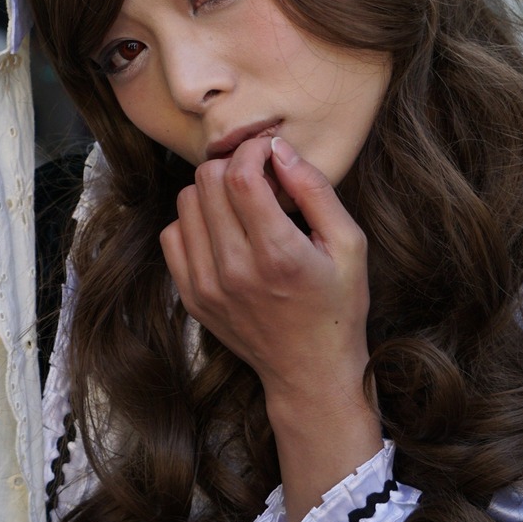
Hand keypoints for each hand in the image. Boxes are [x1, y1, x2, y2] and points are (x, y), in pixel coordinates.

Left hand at [160, 136, 370, 403]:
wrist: (310, 371)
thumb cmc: (337, 305)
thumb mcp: (349, 245)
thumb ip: (315, 191)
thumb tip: (279, 149)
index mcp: (277, 254)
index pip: (240, 176)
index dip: (251, 151)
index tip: (268, 153)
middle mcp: (235, 270)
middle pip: (207, 183)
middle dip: (233, 166)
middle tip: (258, 179)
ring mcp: (207, 286)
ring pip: (186, 204)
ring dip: (213, 193)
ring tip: (242, 206)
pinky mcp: (191, 297)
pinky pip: (172, 236)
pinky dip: (195, 223)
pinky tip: (223, 232)